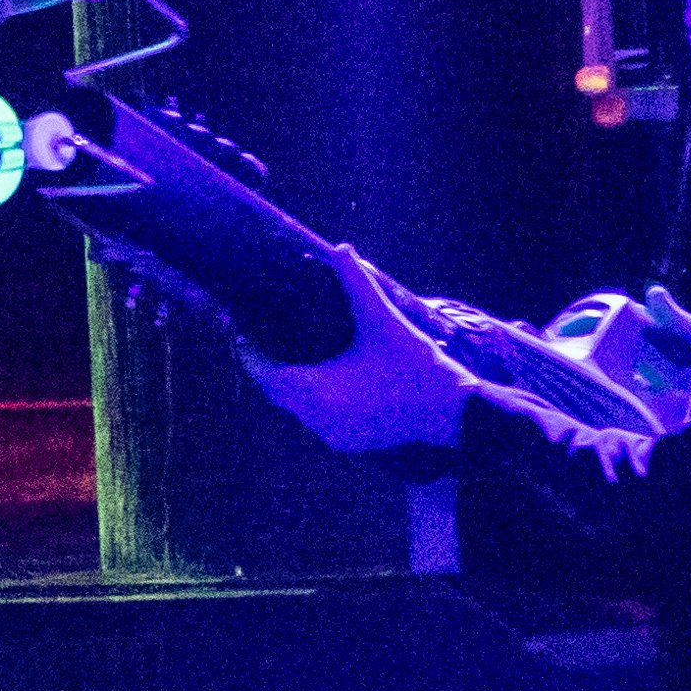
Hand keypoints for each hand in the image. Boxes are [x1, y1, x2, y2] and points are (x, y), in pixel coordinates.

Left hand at [240, 246, 481, 455]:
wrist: (451, 412)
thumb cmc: (416, 366)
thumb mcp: (383, 320)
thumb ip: (356, 283)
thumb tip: (341, 248)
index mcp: (318, 393)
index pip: (265, 374)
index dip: (247, 350)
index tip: (238, 325)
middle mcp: (318, 421)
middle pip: (276, 390)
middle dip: (265, 362)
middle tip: (255, 331)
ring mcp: (332, 436)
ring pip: (295, 405)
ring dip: (288, 380)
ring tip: (281, 347)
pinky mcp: (347, 442)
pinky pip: (315, 417)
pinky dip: (309, 396)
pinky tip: (315, 374)